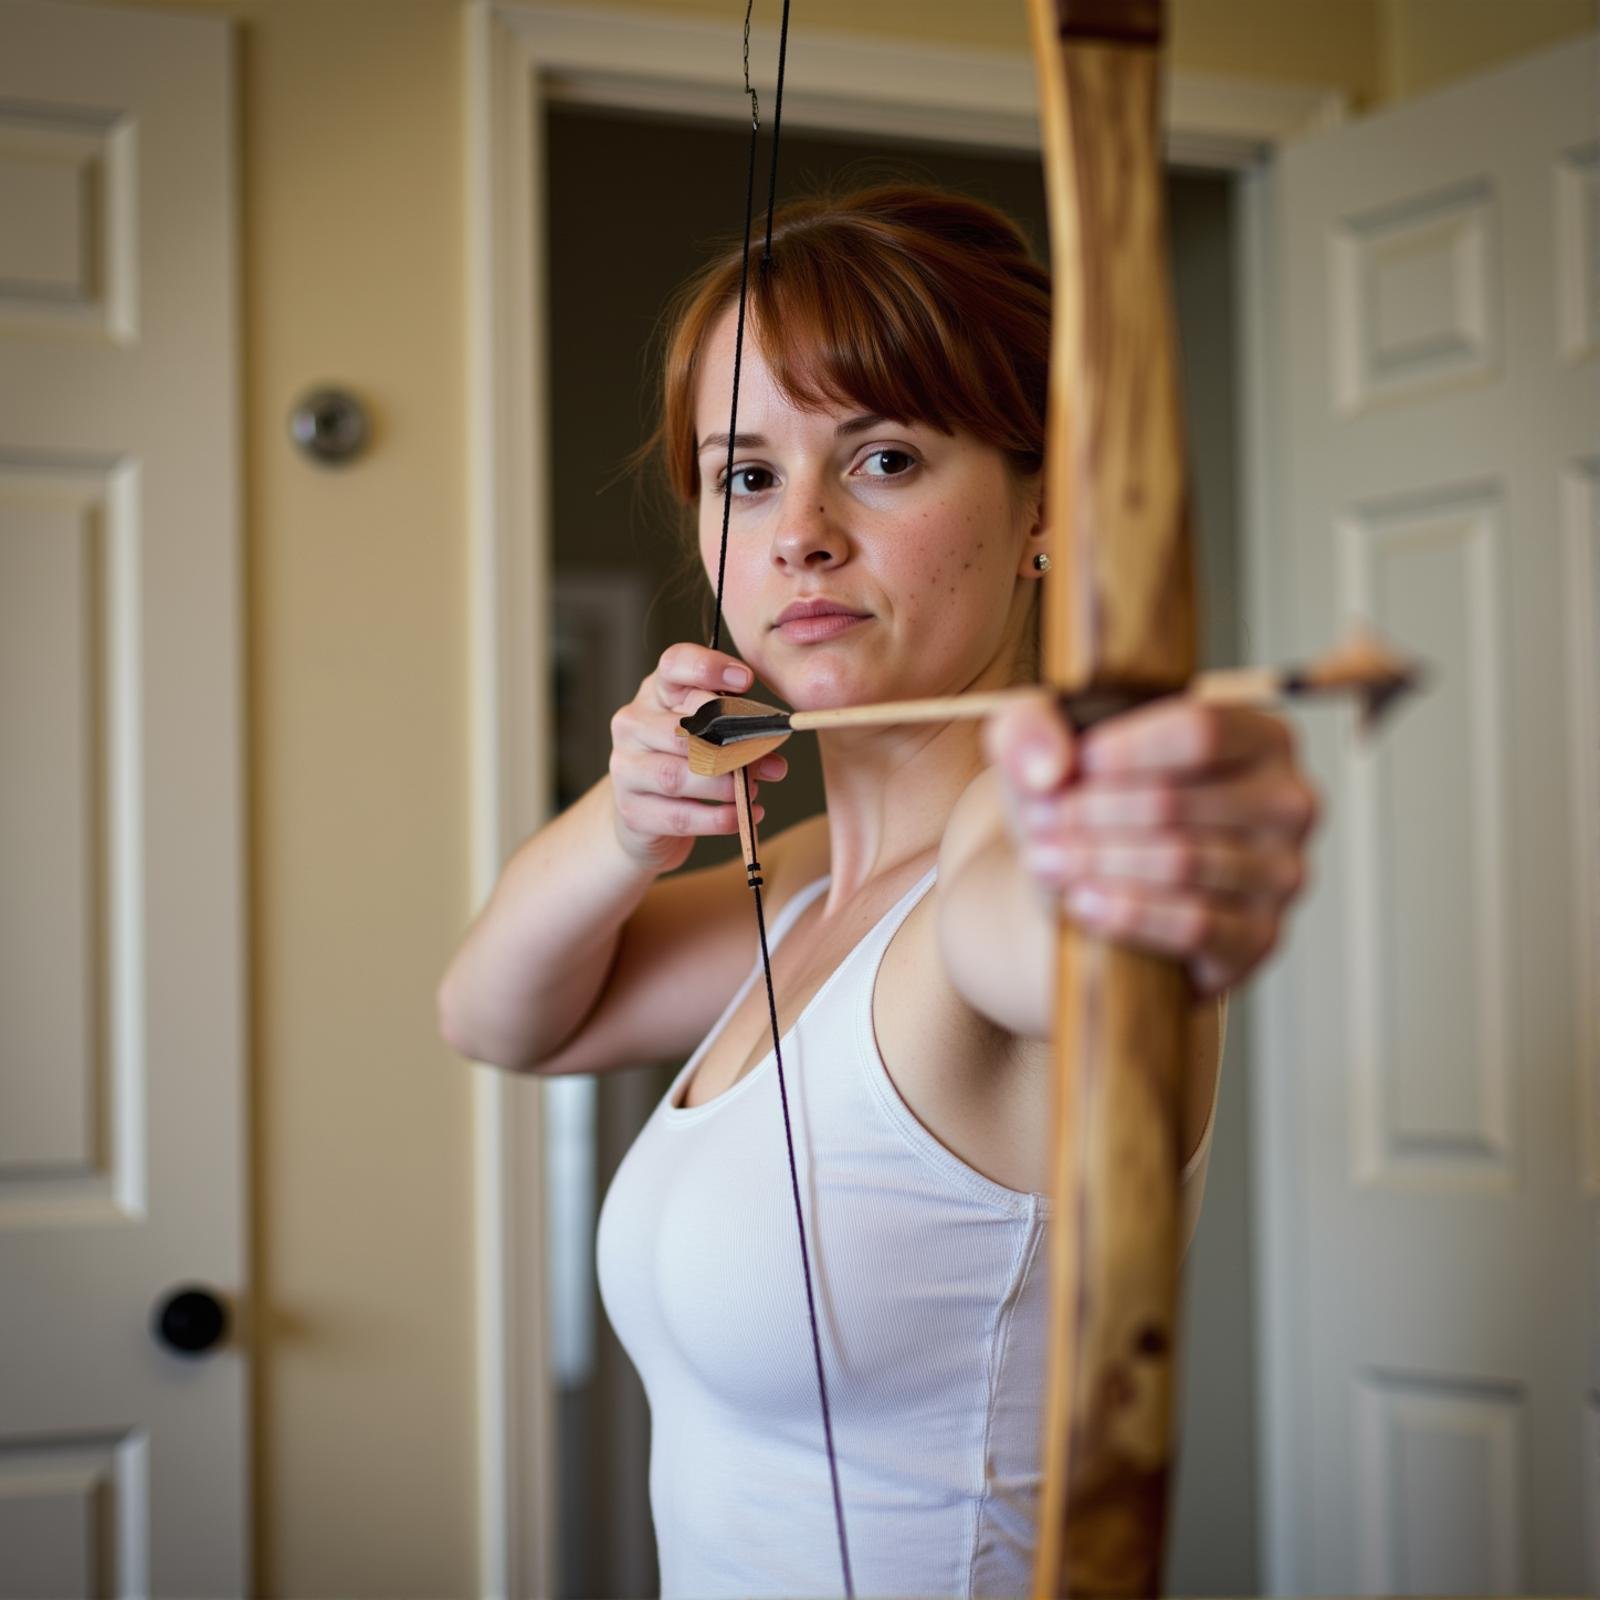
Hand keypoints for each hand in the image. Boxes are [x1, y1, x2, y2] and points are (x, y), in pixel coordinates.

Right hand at [608, 644, 788, 870]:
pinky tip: (741, 817)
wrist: (647, 813)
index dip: (709, 668)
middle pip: (681, 729)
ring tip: (752, 792)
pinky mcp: (632, 810)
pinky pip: (679, 816)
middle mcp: (633, 723)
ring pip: (677, 776)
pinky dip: (717, 819)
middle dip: (732, 747)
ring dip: (724, 786)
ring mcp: (625, 767)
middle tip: (766, 761)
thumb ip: (739, 733)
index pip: (674, 665)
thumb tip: (772, 756)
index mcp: (657, 692)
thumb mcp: (710, 732)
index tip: (746, 680)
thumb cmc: (688, 761)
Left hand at [984, 696, 1319, 995]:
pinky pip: (1195, 925)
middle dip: (1091, 812)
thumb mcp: (1043, 750)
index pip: (1200, 730)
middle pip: (1177, 801)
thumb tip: (1050, 767)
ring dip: (1098, 861)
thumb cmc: (1082, 805)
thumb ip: (1029, 726)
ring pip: (1182, 862)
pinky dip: (1128, 913)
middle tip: (1039, 822)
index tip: (1068, 767)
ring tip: (1045, 860)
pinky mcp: (1260, 938)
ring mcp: (1282, 874)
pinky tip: (1082, 902)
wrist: (1087, 895)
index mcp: (1258, 737)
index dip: (1124, 750)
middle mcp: (1288, 802)